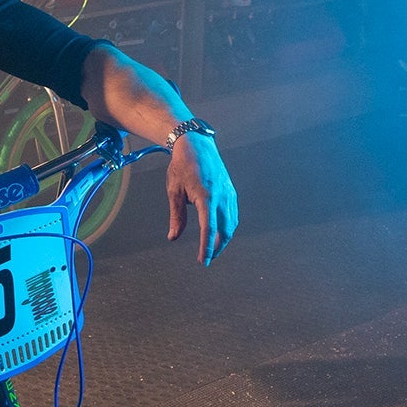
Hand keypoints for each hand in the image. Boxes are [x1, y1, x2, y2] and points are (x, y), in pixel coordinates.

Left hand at [167, 134, 237, 264]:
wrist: (196, 145)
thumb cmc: (182, 167)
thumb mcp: (174, 191)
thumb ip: (177, 216)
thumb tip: (173, 237)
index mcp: (205, 196)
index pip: (208, 229)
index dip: (206, 247)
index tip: (202, 261)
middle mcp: (221, 196)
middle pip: (225, 229)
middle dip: (218, 247)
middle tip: (208, 258)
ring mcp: (228, 193)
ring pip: (232, 223)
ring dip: (225, 238)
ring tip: (214, 248)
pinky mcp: (230, 191)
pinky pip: (233, 213)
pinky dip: (228, 226)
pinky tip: (221, 231)